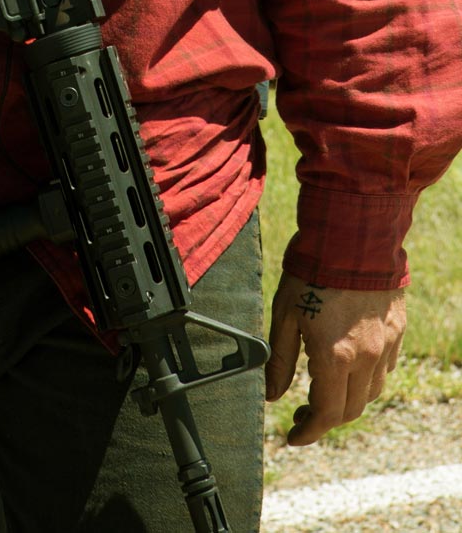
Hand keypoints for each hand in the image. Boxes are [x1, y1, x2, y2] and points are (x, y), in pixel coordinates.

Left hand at [265, 272, 406, 445]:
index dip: (308, 432)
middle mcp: (366, 357)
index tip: (293, 437)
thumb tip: (272, 394)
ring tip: (323, 389)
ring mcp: (386, 345)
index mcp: (334, 357)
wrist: (352, 234)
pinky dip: (366, 377)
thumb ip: (280, 359)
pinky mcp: (397, 331)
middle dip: (325, 419)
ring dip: (347, 400)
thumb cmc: (311, 271)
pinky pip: (385, 368)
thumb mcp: (284, 314)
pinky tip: (348, 364)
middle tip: (301, 414)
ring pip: (371, 392)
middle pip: (351, 410)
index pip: (326, 414)